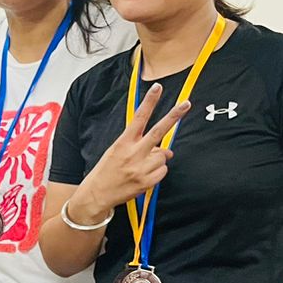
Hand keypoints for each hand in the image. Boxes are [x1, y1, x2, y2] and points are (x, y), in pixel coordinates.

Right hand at [71, 85, 190, 220]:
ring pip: (163, 155)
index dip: (149, 102)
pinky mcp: (146, 181)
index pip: (139, 118)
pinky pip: (163, 171)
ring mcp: (140, 168)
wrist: (96, 195)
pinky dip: (158, 171)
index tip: (157, 88)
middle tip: (186, 104)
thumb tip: (166, 150)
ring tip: (143, 165)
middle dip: (173, 116)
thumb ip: (140, 146)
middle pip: (158, 131)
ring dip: (158, 159)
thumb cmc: (106, 171)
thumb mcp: (116, 152)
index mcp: (123, 143)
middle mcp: (133, 153)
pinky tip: (145, 175)